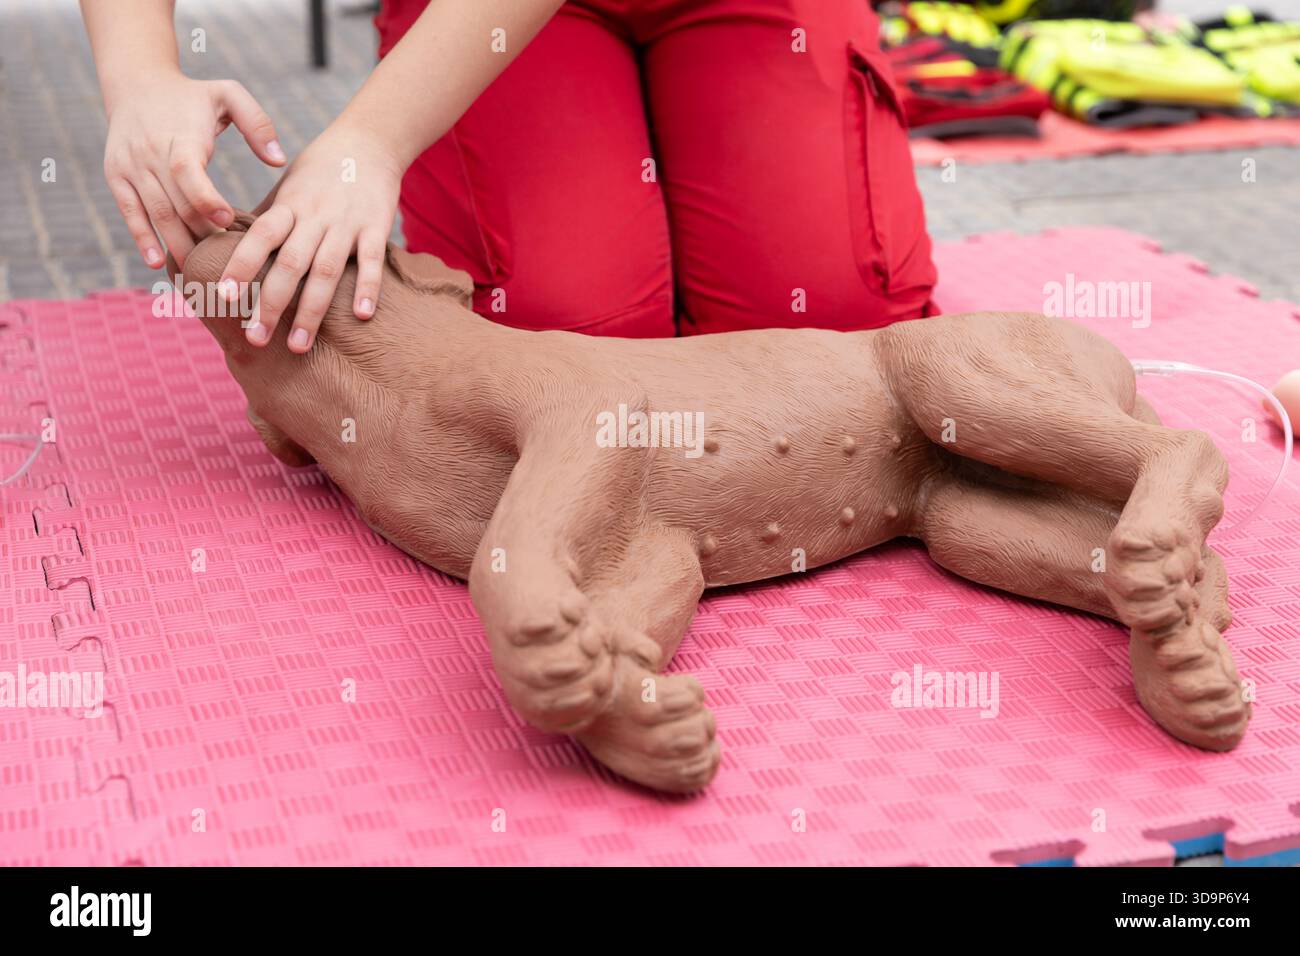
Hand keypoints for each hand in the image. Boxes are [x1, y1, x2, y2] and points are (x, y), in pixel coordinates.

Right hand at [103, 72, 284, 268]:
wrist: (136, 83)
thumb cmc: (193, 95)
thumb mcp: (228, 94)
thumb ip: (257, 124)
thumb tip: (278, 160)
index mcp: (180, 135)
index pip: (187, 171)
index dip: (206, 198)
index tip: (228, 220)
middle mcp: (150, 152)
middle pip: (174, 201)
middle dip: (200, 233)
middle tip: (227, 260)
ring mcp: (130, 166)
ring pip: (154, 212)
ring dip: (176, 243)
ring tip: (199, 271)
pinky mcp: (116, 176)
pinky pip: (129, 212)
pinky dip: (142, 238)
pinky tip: (157, 263)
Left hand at [220, 121, 401, 352]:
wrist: (368, 141)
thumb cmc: (320, 171)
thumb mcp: (288, 188)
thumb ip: (269, 220)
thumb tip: (231, 251)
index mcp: (288, 207)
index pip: (258, 238)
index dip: (240, 266)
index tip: (223, 297)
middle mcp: (314, 217)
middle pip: (289, 264)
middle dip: (270, 304)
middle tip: (255, 339)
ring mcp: (347, 224)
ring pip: (326, 271)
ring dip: (311, 311)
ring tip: (299, 346)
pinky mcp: (376, 228)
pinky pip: (372, 261)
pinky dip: (368, 288)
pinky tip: (361, 316)